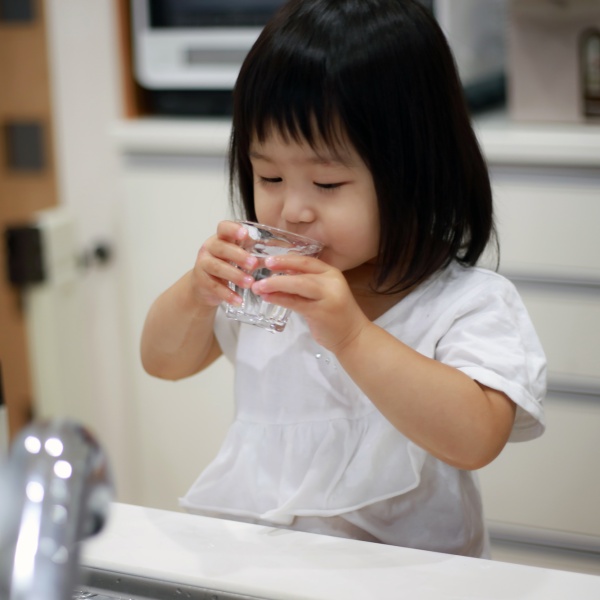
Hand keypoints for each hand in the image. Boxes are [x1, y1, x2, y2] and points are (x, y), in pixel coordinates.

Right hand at [191, 220, 257, 308]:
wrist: (204, 286)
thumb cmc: (226, 266)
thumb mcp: (239, 257)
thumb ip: (255, 254)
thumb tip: (279, 258)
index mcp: (221, 238)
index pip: (223, 227)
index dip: (233, 229)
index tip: (245, 234)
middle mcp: (210, 248)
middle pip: (221, 248)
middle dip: (238, 256)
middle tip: (254, 264)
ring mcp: (203, 264)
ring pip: (217, 267)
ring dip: (235, 275)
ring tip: (250, 283)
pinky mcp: (202, 281)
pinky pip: (214, 287)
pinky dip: (228, 294)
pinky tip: (238, 300)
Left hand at [250, 254, 370, 352]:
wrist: (352, 336)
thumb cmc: (335, 314)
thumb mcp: (322, 292)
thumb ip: (306, 282)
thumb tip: (282, 271)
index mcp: (331, 273)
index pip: (307, 261)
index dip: (286, 259)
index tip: (269, 260)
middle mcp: (331, 282)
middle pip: (301, 271)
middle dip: (279, 269)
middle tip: (260, 270)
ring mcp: (327, 297)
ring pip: (297, 284)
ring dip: (275, 284)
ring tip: (258, 287)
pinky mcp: (320, 312)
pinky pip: (295, 302)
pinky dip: (279, 299)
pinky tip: (268, 297)